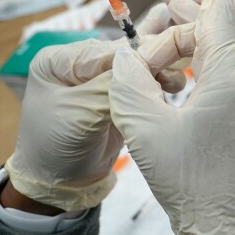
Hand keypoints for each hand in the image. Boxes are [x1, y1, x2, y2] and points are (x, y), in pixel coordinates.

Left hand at [5, 3, 193, 211]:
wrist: (61, 184)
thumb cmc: (57, 147)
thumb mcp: (81, 113)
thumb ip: (109, 85)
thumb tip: (141, 60)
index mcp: (59, 61)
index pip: (105, 49)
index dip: (136, 55)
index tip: (166, 60)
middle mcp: (79, 63)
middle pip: (123, 54)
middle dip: (151, 61)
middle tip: (178, 70)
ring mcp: (98, 79)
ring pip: (135, 65)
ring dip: (157, 71)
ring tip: (177, 82)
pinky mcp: (116, 94)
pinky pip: (139, 81)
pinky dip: (156, 81)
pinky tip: (172, 83)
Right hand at [110, 0, 234, 234]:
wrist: (234, 228)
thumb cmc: (190, 181)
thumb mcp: (143, 127)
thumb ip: (130, 80)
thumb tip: (128, 57)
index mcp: (232, 72)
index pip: (220, 11)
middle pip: (222, 30)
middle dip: (189, 22)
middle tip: (159, 27)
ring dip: (204, 44)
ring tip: (171, 52)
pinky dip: (218, 65)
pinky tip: (195, 79)